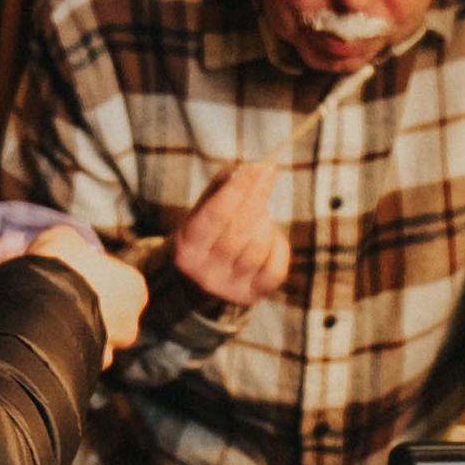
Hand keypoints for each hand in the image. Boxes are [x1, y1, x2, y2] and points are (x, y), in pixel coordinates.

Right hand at [27, 224, 146, 367]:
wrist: (40, 305)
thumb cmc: (61, 265)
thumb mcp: (65, 237)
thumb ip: (74, 244)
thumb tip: (70, 247)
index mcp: (135, 288)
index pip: (121, 282)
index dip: (98, 277)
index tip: (75, 274)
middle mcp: (131, 324)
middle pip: (112, 316)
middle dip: (91, 310)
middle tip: (61, 298)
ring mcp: (109, 351)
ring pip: (95, 341)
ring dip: (77, 333)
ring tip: (48, 320)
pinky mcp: (86, 370)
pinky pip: (75, 359)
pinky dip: (64, 351)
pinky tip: (44, 339)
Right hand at [170, 160, 288, 309]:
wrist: (196, 283)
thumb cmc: (203, 234)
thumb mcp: (201, 210)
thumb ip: (221, 187)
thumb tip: (252, 169)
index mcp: (186, 248)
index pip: (216, 215)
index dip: (239, 189)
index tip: (258, 167)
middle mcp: (204, 273)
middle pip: (239, 232)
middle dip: (256, 197)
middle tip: (267, 174)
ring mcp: (228, 289)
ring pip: (258, 249)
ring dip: (265, 222)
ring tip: (260, 211)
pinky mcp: (250, 297)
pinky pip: (275, 269)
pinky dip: (278, 246)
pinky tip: (269, 234)